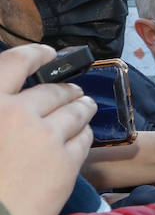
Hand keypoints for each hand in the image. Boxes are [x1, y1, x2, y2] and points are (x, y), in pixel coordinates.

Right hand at [0, 45, 95, 214]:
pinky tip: (83, 135)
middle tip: (72, 91)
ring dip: (83, 106)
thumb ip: (0, 107)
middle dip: (66, 89)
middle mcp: (19, 113)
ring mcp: (46, 137)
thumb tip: (13, 100)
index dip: (36, 54)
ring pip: (76, 111)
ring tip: (85, 106)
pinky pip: (84, 138)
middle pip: (54, 91)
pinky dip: (84, 133)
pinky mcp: (66, 161)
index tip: (47, 53)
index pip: (16, 62)